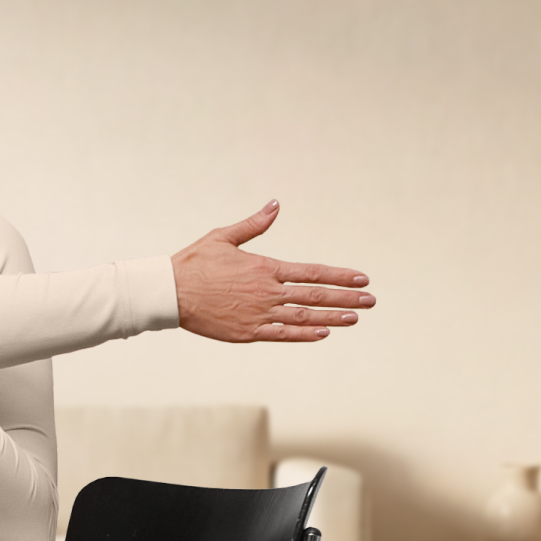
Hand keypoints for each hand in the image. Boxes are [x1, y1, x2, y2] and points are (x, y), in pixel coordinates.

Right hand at [171, 202, 374, 341]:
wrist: (170, 293)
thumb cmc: (194, 263)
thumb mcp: (223, 237)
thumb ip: (253, 225)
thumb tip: (275, 206)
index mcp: (265, 268)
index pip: (312, 272)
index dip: (340, 276)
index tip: (362, 278)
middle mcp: (267, 292)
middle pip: (315, 296)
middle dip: (346, 297)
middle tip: (371, 301)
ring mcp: (259, 314)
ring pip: (304, 317)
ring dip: (333, 317)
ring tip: (355, 317)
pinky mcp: (247, 332)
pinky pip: (282, 334)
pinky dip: (305, 335)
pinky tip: (324, 333)